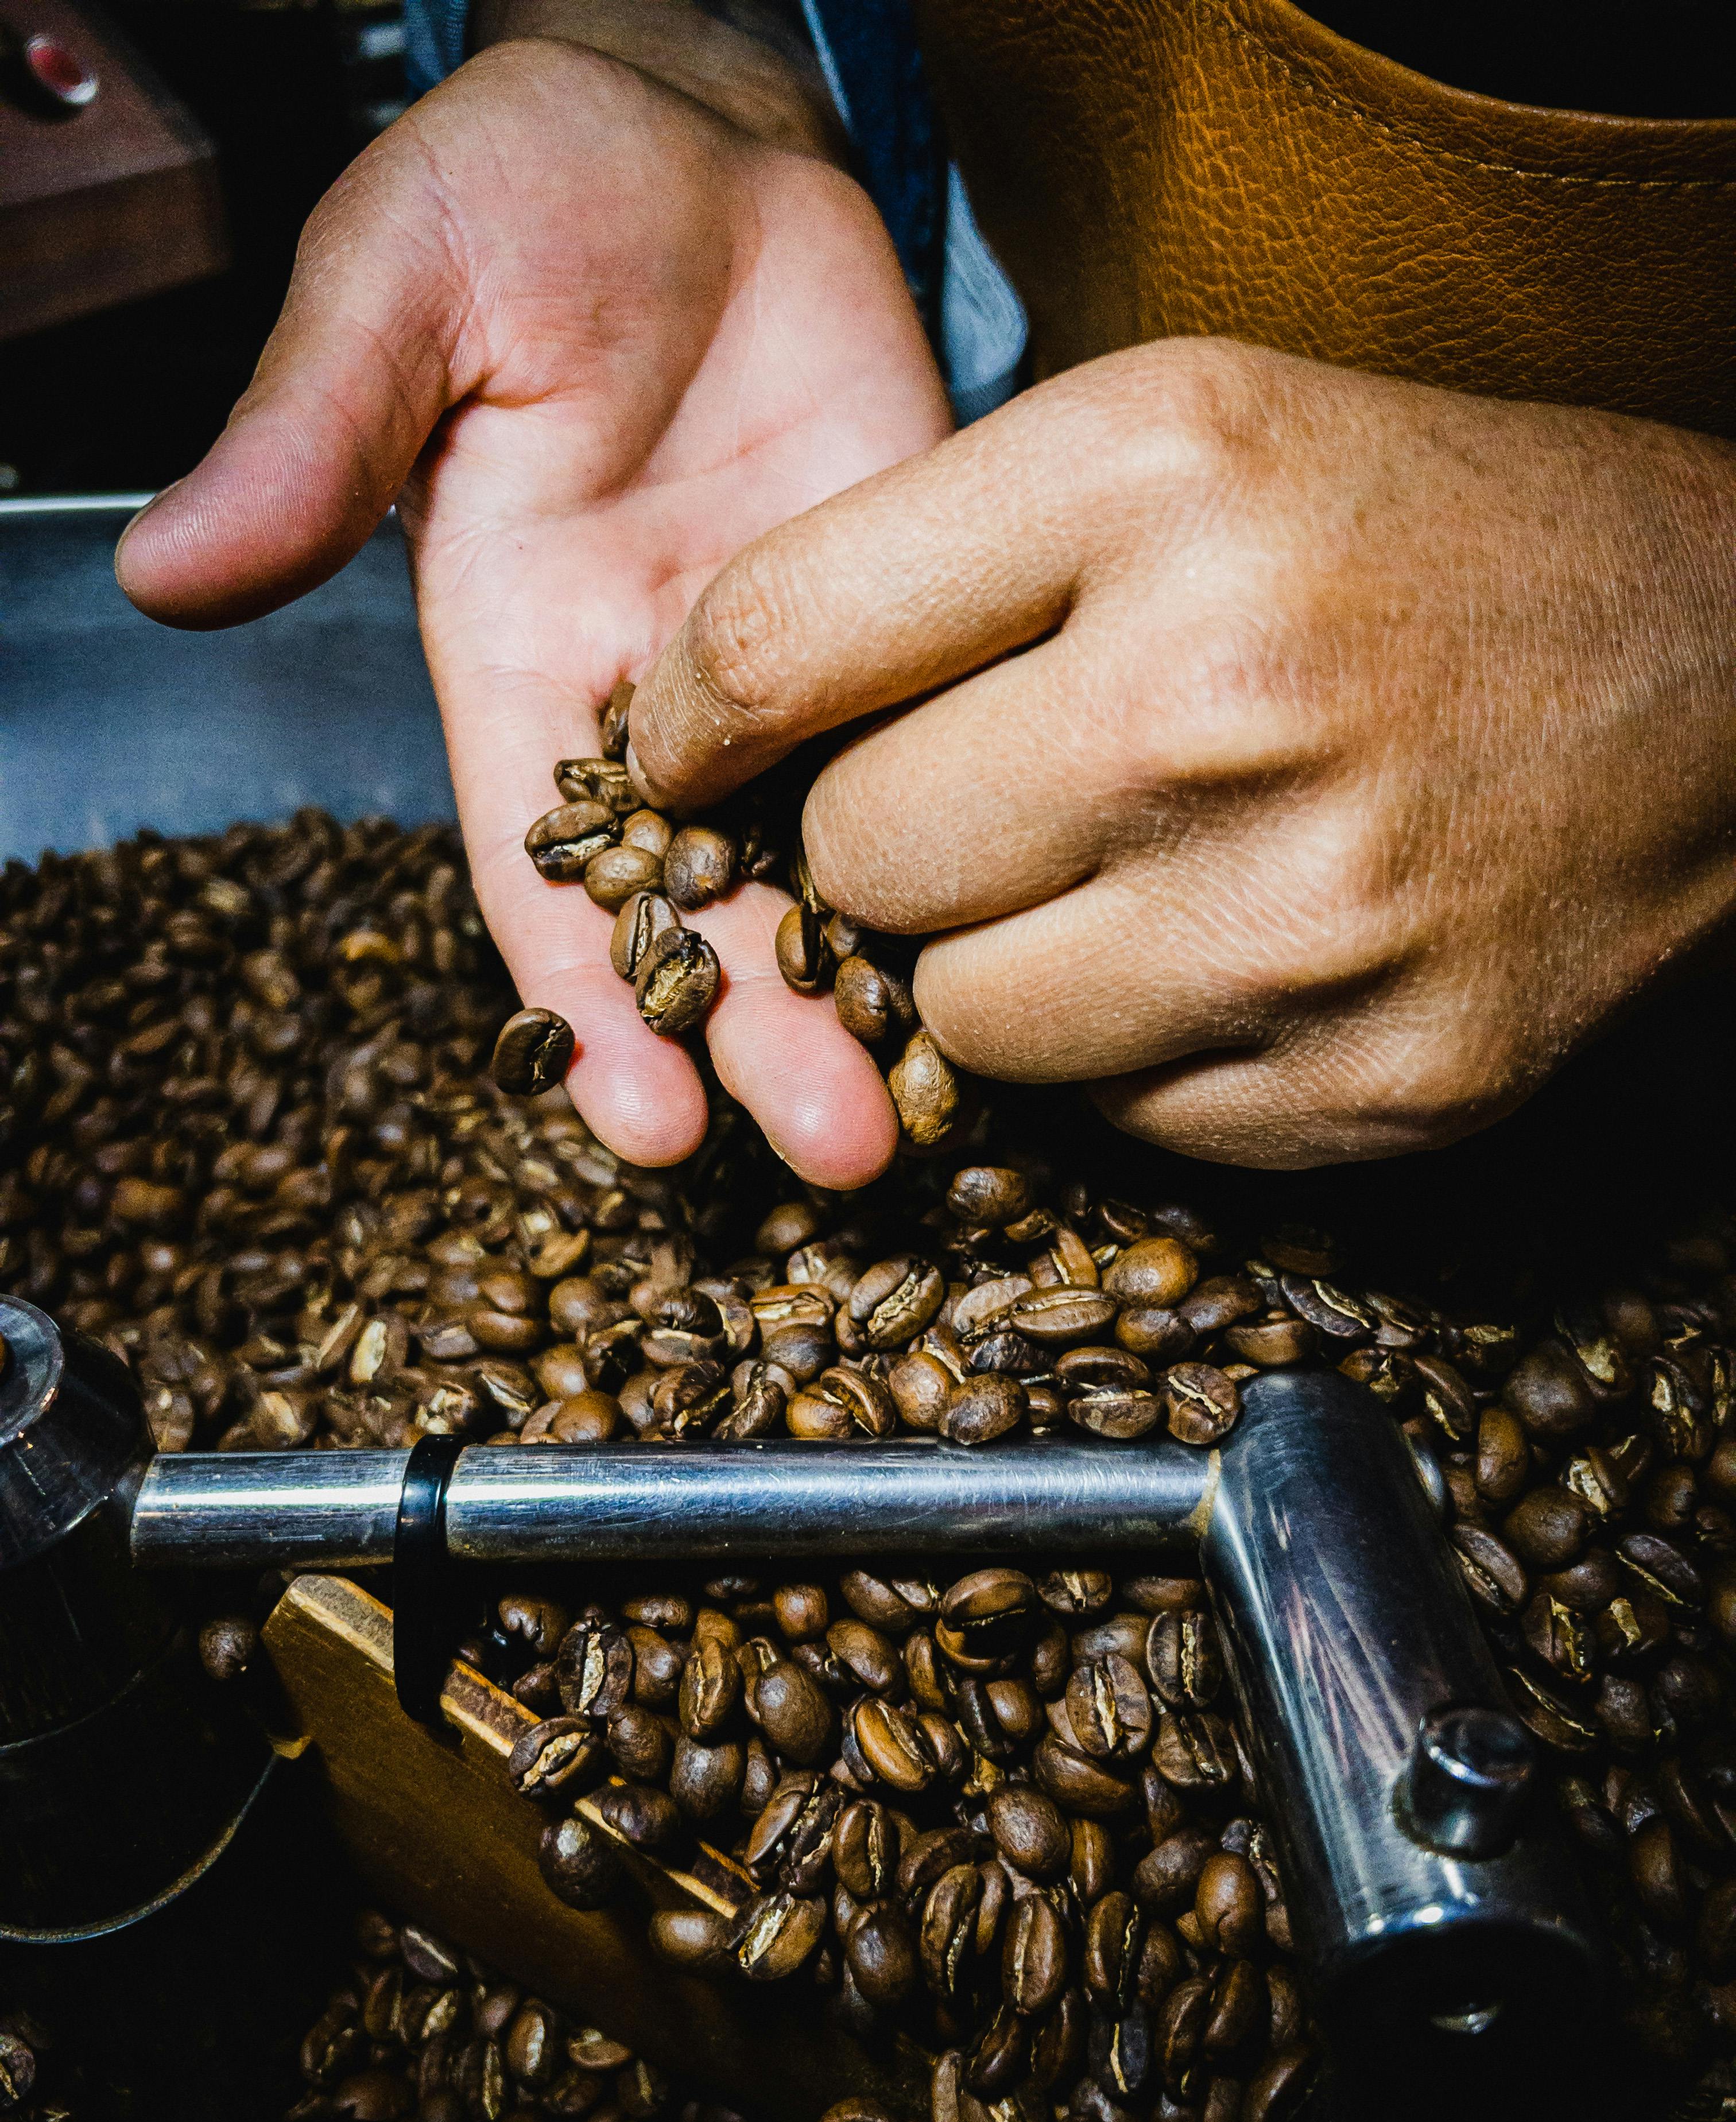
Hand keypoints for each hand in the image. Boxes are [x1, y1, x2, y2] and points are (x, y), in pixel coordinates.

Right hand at [116, 18, 950, 1184]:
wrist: (700, 141)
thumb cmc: (527, 190)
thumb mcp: (400, 286)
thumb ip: (313, 435)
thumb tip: (169, 568)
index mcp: (522, 668)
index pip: (544, 880)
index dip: (586, 1011)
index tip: (639, 1126)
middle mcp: (660, 712)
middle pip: (704, 918)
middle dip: (761, 1046)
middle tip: (843, 1156)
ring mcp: (799, 683)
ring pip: (834, 872)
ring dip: (878, 993)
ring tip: (942, 1106)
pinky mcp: (912, 631)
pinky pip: (945, 763)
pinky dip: (977, 857)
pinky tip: (1032, 948)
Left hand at [627, 338, 1735, 1168]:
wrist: (1715, 673)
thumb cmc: (1407, 540)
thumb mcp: (1178, 435)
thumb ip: (930, 550)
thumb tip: (705, 717)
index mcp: (1159, 482)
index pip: (775, 642)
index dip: (687, 718)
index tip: (681, 752)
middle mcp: (1220, 702)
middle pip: (859, 863)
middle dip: (878, 844)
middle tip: (983, 799)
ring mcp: (1304, 920)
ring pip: (966, 1024)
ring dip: (995, 965)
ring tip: (1114, 880)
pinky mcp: (1374, 1081)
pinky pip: (1113, 1121)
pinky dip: (1129, 1053)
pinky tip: (1222, 952)